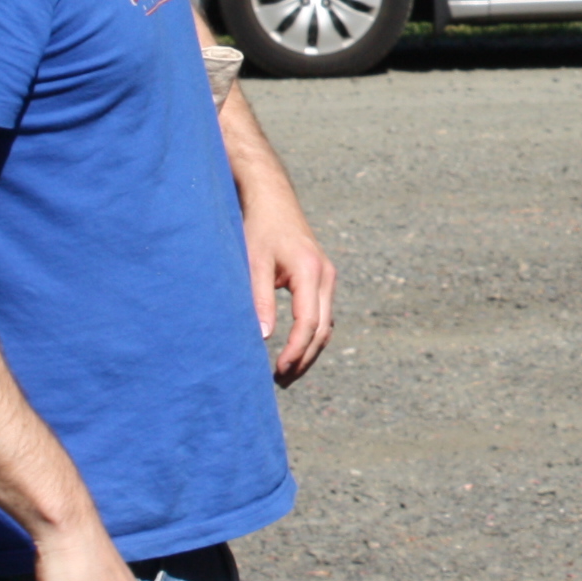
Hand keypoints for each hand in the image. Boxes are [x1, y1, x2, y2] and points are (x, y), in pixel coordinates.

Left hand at [244, 198, 336, 385]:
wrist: (272, 199)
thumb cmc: (260, 228)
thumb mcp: (254, 263)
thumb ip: (259, 299)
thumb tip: (264, 336)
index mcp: (310, 271)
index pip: (309, 322)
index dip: (296, 350)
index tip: (278, 370)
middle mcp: (326, 276)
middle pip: (323, 329)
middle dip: (305, 358)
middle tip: (281, 381)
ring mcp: (327, 277)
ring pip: (326, 324)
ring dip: (309, 351)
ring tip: (287, 373)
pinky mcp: (322, 279)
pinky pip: (323, 315)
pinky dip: (312, 336)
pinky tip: (296, 350)